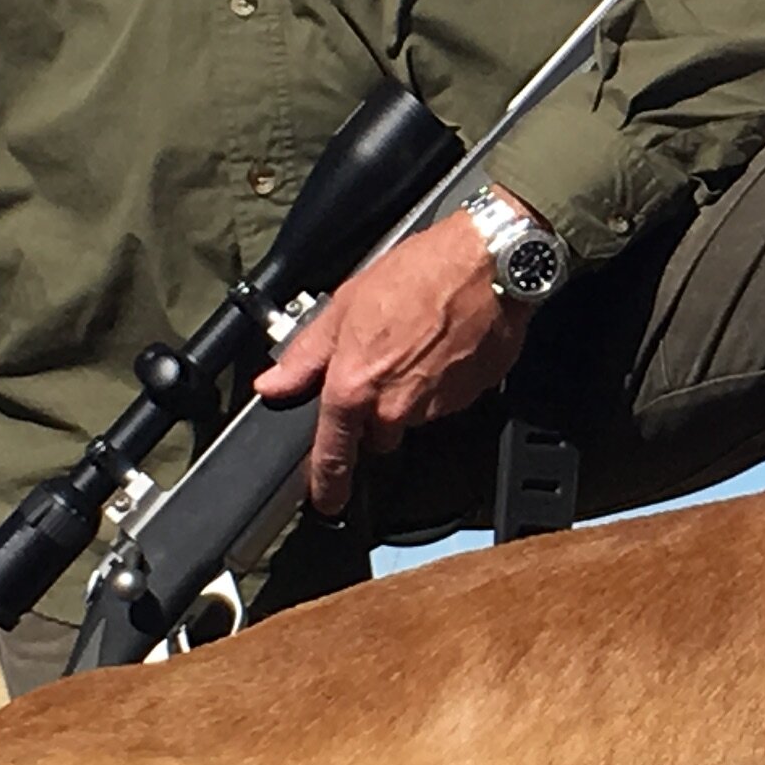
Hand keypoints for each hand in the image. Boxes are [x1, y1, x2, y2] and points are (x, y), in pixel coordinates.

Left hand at [256, 211, 532, 517]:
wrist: (489, 264)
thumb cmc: (421, 273)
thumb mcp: (345, 304)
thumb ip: (306, 355)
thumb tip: (274, 384)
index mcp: (354, 389)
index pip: (333, 455)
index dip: (326, 484)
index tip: (325, 499)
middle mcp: (394, 408)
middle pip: (379, 433)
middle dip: (377, 410)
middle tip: (383, 362)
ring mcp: (436, 407)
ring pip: (413, 416)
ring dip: (411, 390)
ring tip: (417, 342)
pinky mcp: (470, 398)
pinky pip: (446, 401)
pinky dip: (442, 380)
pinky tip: (443, 344)